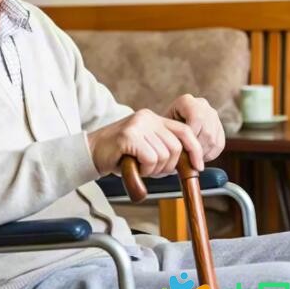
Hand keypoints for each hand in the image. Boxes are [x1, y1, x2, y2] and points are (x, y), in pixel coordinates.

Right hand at [86, 108, 203, 176]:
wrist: (91, 152)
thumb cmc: (120, 154)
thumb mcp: (146, 147)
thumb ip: (164, 147)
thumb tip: (190, 163)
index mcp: (153, 118)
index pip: (185, 131)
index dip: (195, 150)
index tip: (198, 166)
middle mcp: (147, 118)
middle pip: (176, 147)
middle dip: (169, 166)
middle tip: (153, 171)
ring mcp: (138, 125)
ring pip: (164, 155)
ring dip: (154, 169)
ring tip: (140, 167)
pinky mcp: (128, 136)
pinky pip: (151, 159)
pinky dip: (146, 169)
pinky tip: (134, 166)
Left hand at [164, 94, 224, 161]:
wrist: (170, 123)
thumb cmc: (163, 128)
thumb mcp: (164, 129)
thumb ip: (172, 137)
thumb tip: (181, 154)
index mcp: (187, 101)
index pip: (196, 119)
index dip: (191, 137)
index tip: (184, 151)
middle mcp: (202, 105)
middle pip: (206, 131)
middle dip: (196, 149)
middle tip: (187, 160)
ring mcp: (213, 115)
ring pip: (213, 140)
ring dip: (203, 154)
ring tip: (191, 160)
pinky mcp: (219, 127)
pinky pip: (219, 144)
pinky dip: (210, 155)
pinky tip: (199, 157)